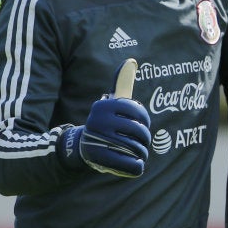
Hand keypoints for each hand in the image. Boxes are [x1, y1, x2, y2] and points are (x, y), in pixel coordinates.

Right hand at [57, 59, 150, 177]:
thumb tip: (131, 62)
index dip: (144, 119)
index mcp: (104, 106)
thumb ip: (122, 84)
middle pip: (139, 130)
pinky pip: (132, 165)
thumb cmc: (106, 122)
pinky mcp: (101, 161)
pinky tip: (136, 164)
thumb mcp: (112, 103)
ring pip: (137, 148)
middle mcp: (99, 121)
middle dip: (144, 138)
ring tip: (139, 152)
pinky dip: (137, 166)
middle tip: (142, 141)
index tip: (141, 123)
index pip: (137, 110)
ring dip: (142, 152)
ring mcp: (98, 141)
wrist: (83, 146)